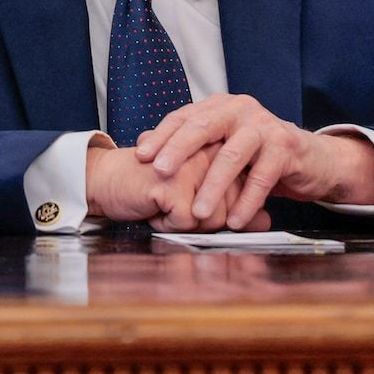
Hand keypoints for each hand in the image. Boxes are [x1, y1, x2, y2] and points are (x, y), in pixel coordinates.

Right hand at [85, 142, 267, 231]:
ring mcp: (190, 165)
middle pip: (229, 207)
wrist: (107, 180)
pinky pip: (186, 222)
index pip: (242, 192)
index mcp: (215, 149)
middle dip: (203, 220)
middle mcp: (206, 151)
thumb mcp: (198, 197)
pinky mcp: (171, 182)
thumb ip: (234, 205)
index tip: (198, 207)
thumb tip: (267, 221)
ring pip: (212, 217)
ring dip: (185, 223)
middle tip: (177, 207)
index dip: (224, 210)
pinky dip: (166, 224)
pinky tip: (153, 209)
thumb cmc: (152, 188)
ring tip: (164, 206)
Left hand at [134, 93, 373, 228]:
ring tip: (197, 212)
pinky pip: (262, 176)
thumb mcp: (221, 146)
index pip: (184, 116)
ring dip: (213, 186)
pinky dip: (247, 201)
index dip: (162, 136)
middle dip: (179, 150)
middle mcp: (240, 109)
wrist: (310, 159)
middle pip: (203, 126)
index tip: (142, 157)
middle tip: (161, 173)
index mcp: (220, 106)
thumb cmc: (257, 155)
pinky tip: (234, 221)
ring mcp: (264, 126)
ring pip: (232, 155)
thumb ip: (188, 145)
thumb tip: (141, 144)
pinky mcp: (286, 146)